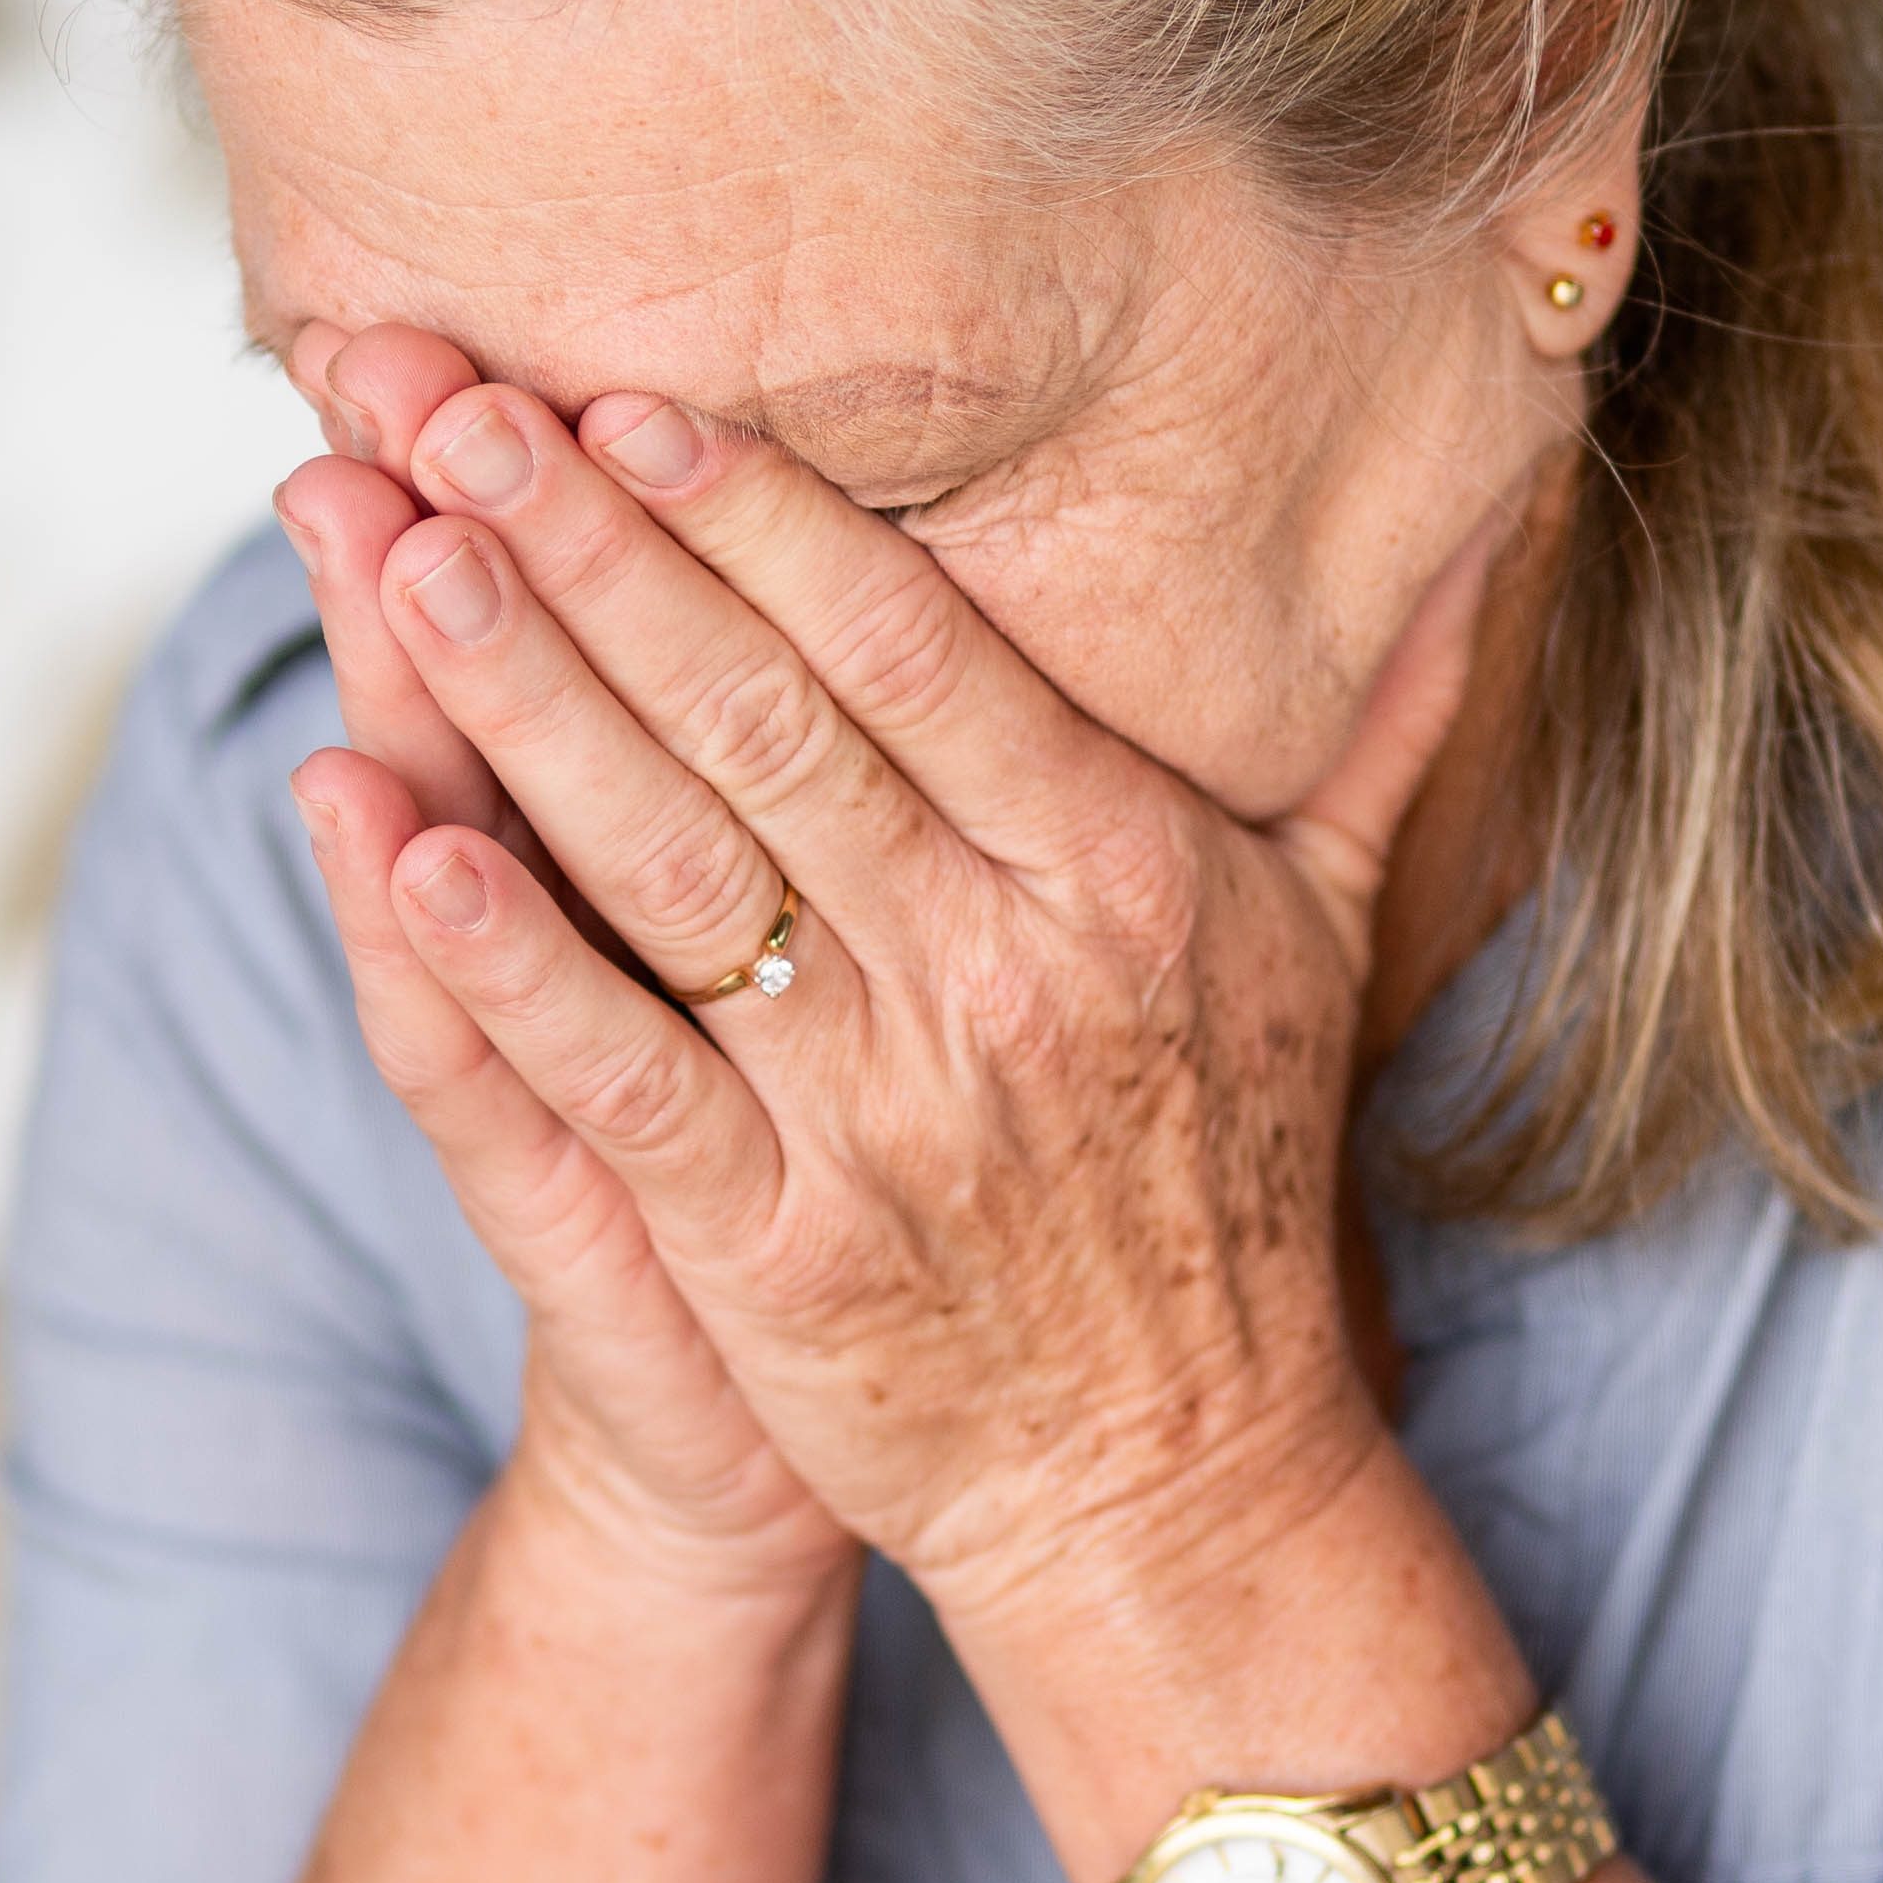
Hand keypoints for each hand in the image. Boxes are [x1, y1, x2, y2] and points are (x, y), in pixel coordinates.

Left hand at [291, 327, 1503, 1658]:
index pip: (908, 644)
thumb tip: (1486, 528)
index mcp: (1119, 867)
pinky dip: (505, 960)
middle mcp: (1001, 967)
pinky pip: (622, 1074)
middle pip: (765, 719)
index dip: (755, 516)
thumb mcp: (1328, 933)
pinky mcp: (781, 1248)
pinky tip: (400, 846)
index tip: (627, 400)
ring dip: (524, 700)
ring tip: (397, 555)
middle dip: (593, 554)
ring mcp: (883, 1110)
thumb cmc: (1230, 1184)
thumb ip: (1375, 718)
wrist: (1178, 1482)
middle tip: (452, 411)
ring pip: (673, 865)